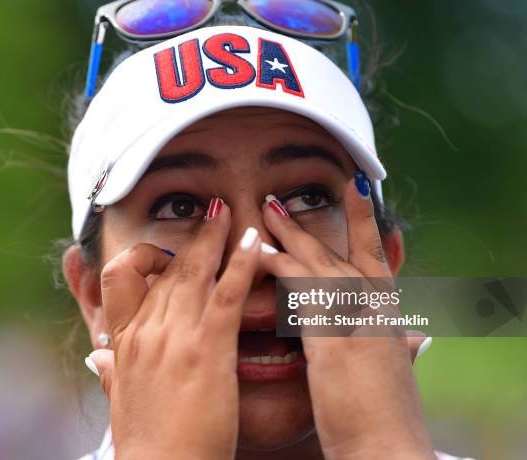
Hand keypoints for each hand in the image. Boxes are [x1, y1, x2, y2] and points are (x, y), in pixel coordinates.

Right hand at [88, 202, 261, 459]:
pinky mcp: (208, 349)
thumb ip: (108, 370)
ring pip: (193, 271)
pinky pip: (226, 294)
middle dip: (191, 236)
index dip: (143, 257)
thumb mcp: (120, 399)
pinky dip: (242, 263)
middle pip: (165, 267)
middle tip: (211, 211)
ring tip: (228, 211)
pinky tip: (256, 243)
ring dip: (213, 236)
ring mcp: (175, 337)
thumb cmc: (146, 440)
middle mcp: (146, 330)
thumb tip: (95, 356)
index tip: (166, 254)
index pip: (121, 278)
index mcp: (124, 341)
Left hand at [259, 174, 435, 459]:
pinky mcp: (332, 335)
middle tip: (280, 200)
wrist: (388, 448)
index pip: (376, 256)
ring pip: (317, 262)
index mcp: (387, 315)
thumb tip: (415, 341)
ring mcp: (355, 318)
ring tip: (266, 211)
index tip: (357, 187)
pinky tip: (258, 254)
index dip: (365, 221)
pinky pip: (300, 290)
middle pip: (339, 251)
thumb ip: (401, 348)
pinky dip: (279, 267)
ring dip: (289, 234)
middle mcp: (374, 309)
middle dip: (307, 224)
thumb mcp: (396, 373)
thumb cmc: (387, 416)